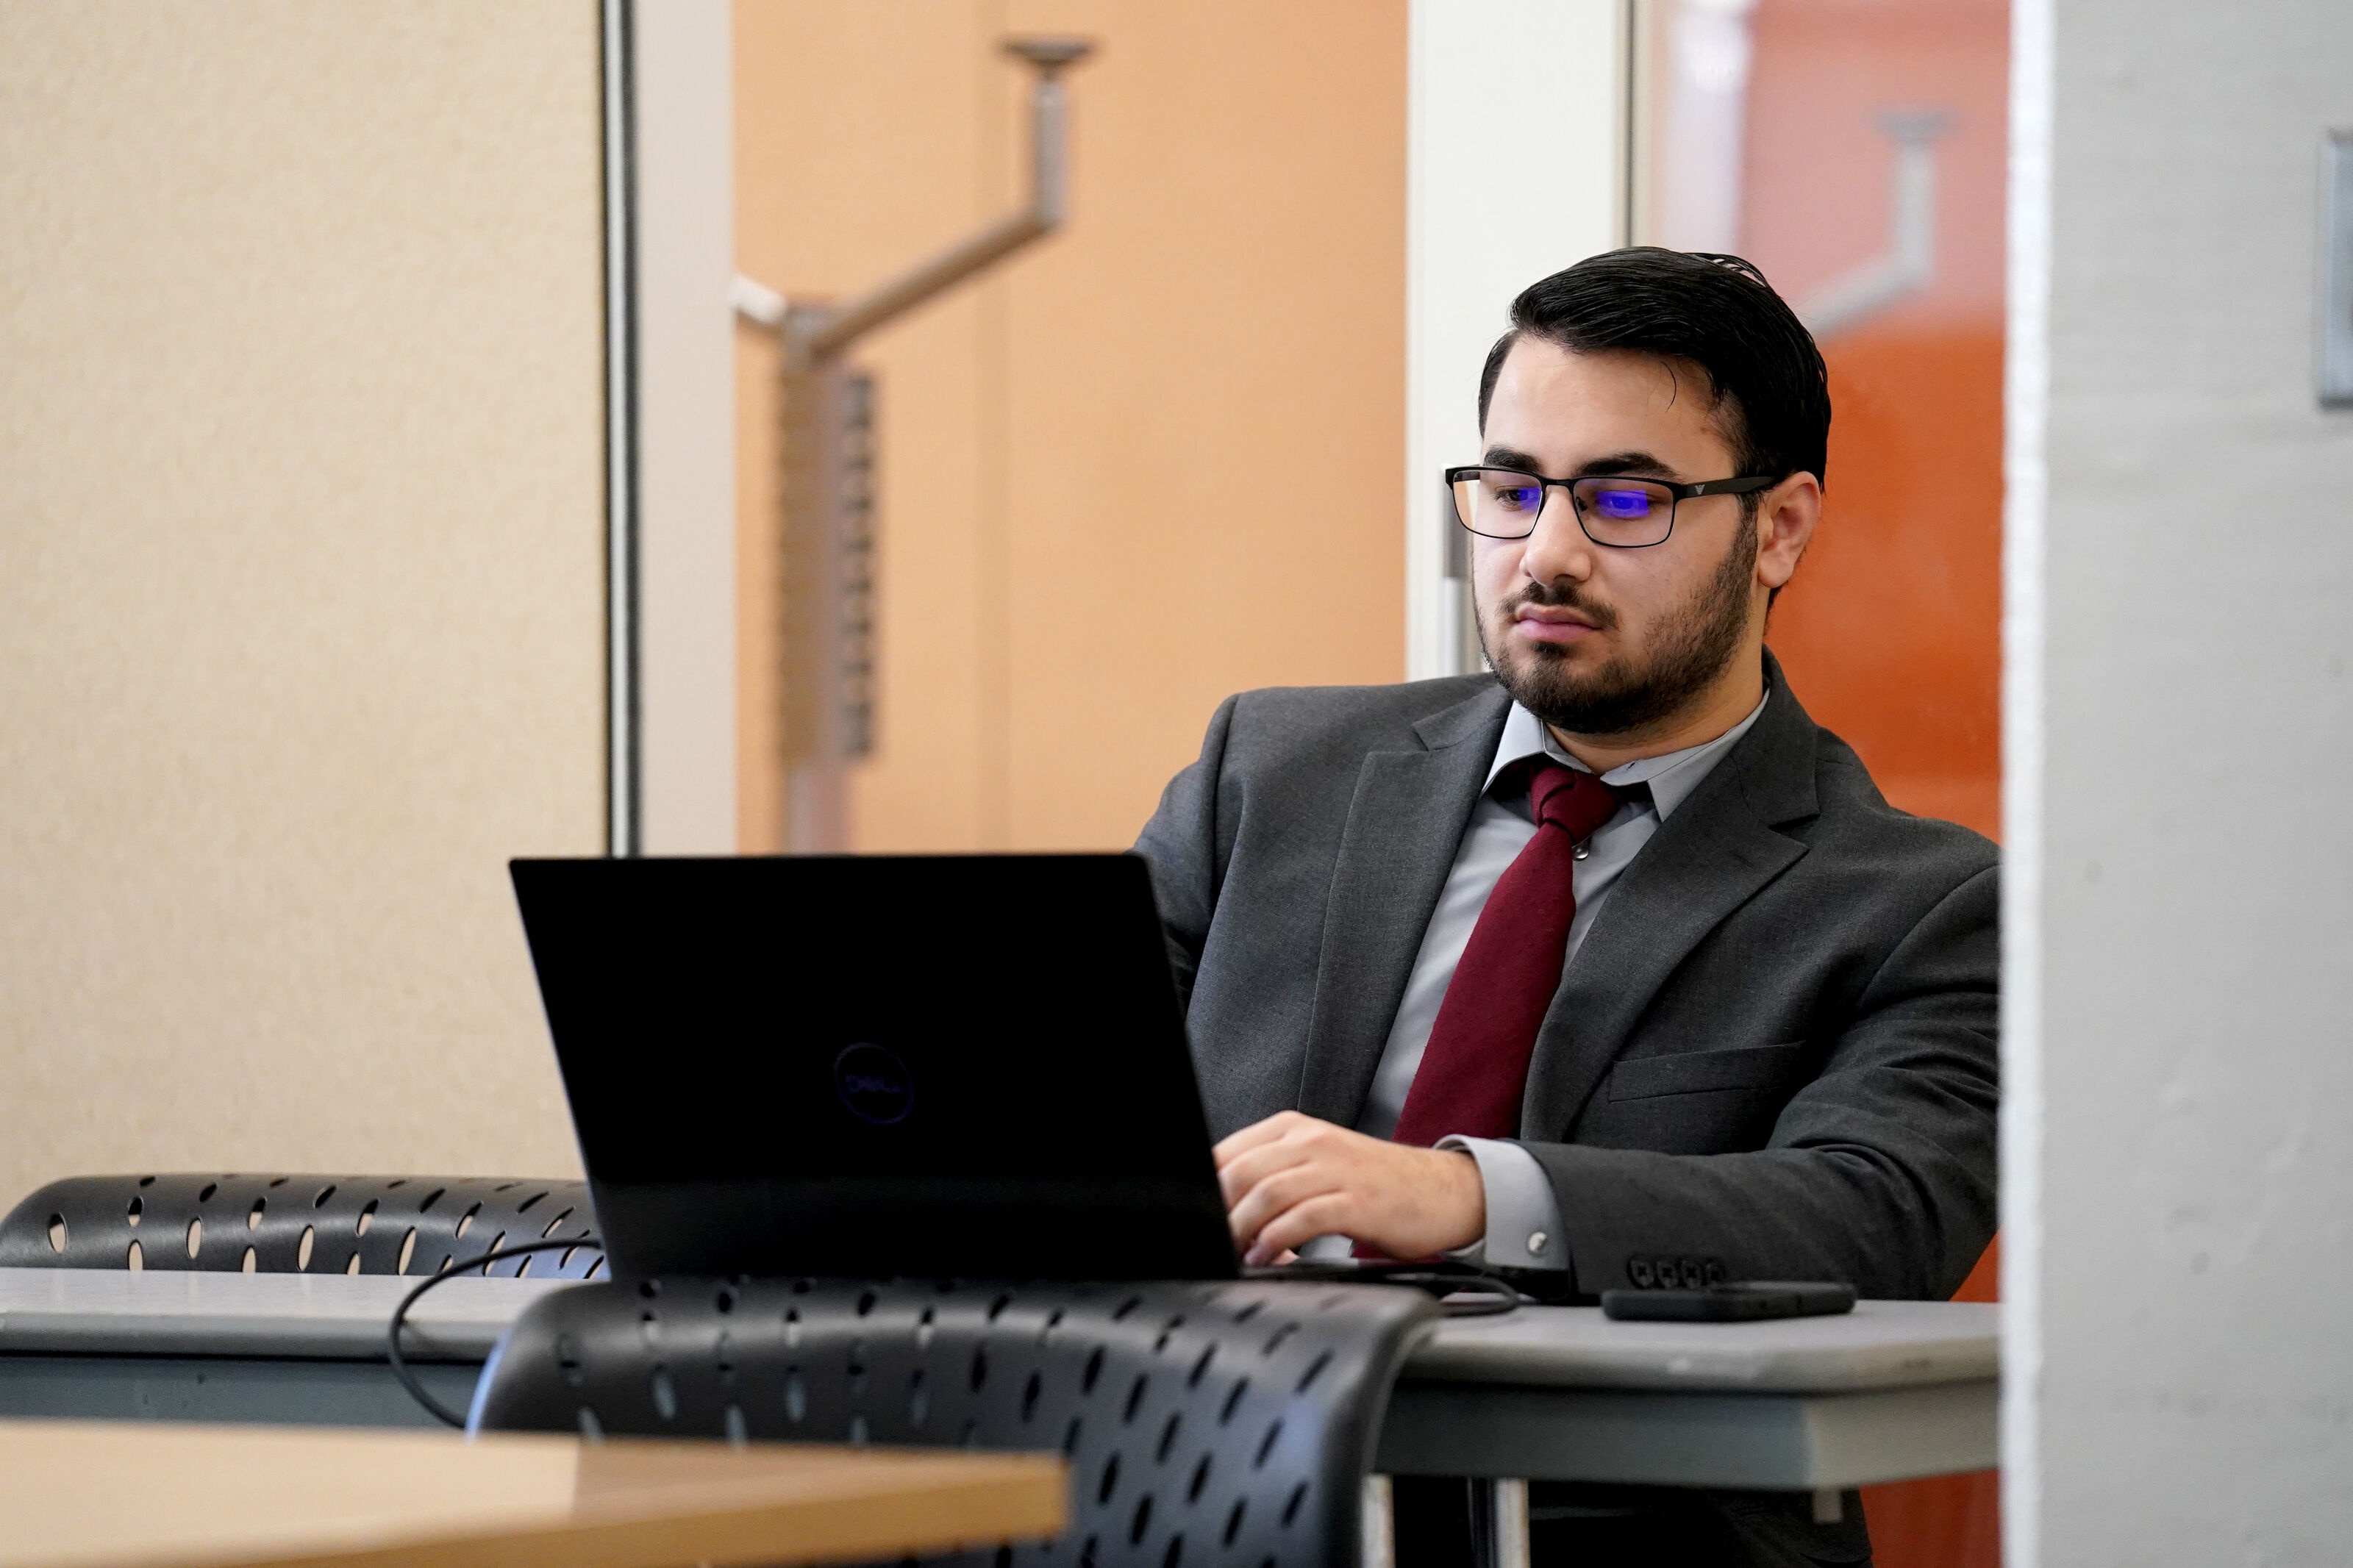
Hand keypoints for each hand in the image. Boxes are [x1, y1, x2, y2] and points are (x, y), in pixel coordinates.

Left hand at [1213, 1111, 1484, 1265]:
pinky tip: (1268, 1255)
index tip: (1193, 1217)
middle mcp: (1311, 1141)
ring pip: (1267, 1192)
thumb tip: (1223, 1210)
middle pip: (1241, 1171)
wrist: (1444, 1191)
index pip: (1228, 1150)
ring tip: (1235, 1252)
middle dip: (1218, 1211)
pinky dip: (1278, 1239)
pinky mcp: (1357, 1200)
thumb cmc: (1376, 1185)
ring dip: (1242, 1227)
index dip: (1204, 1187)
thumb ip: (1273, 1177)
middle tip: (1210, 1241)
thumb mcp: (1318, 1165)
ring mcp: (1336, 1168)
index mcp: (1294, 1129)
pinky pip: (1304, 1217)